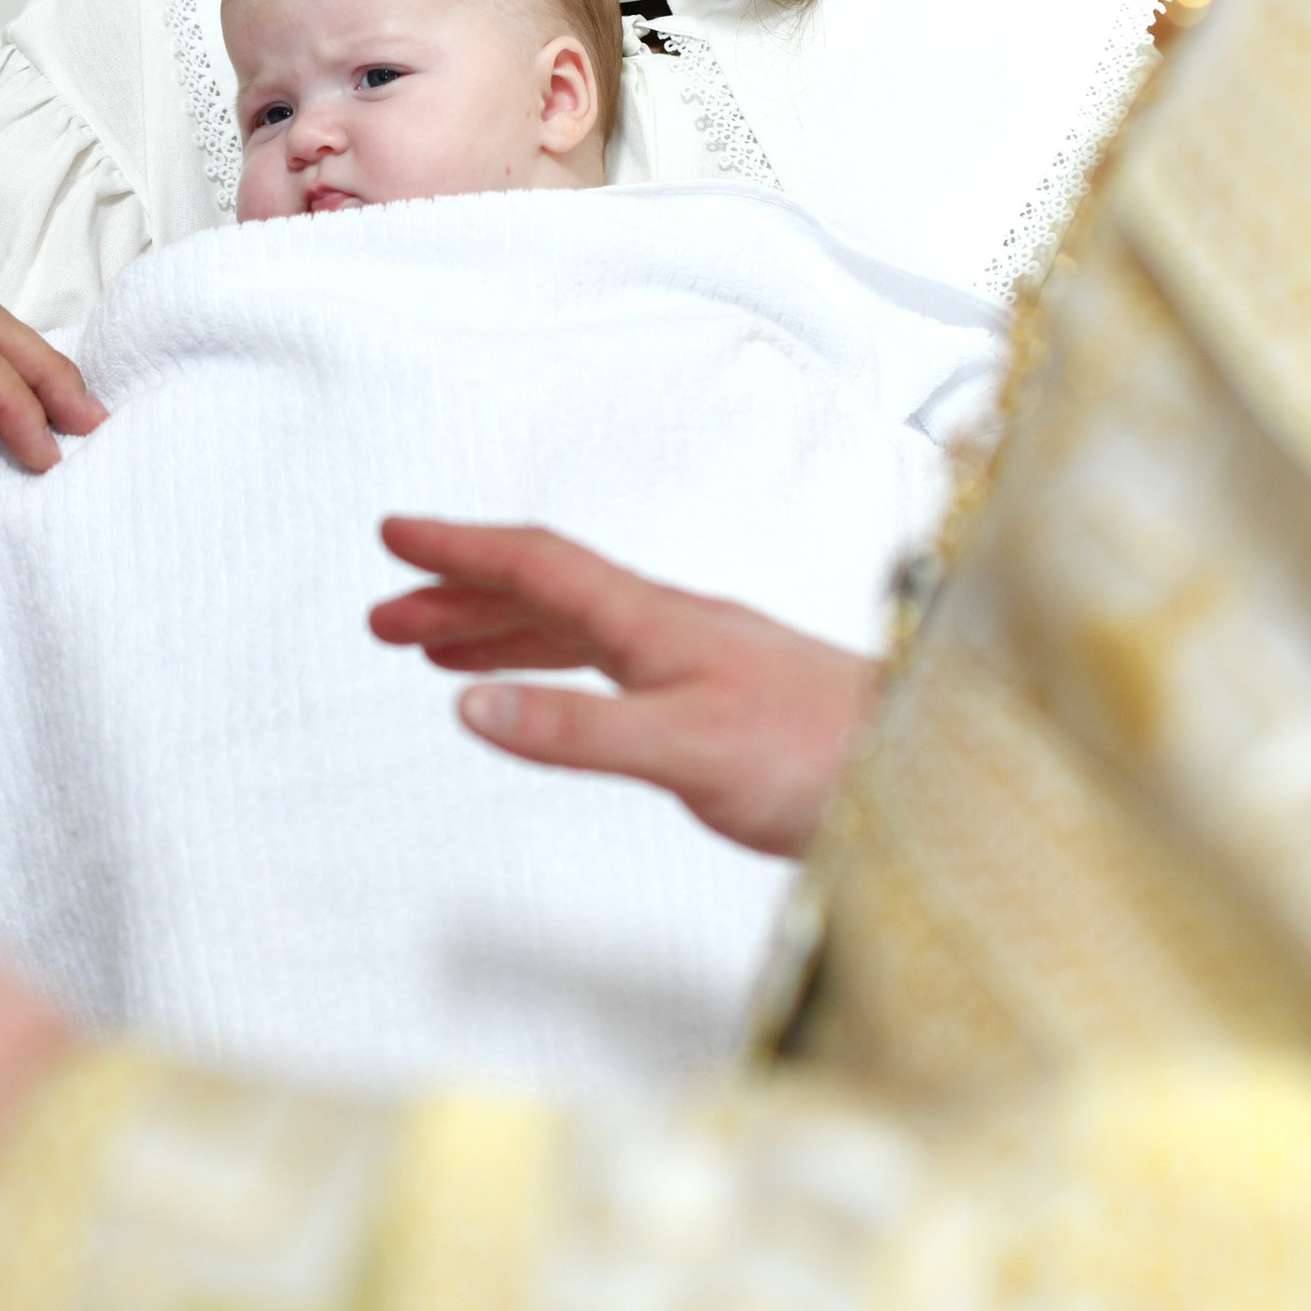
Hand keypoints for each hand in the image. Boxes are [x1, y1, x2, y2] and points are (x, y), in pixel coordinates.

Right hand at [369, 517, 879, 859]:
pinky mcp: (716, 701)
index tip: (393, 534)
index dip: (461, 548)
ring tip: (433, 650)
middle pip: (545, 592)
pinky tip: (545, 696)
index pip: (539, 564)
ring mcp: (696, 661)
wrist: (925, 776)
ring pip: (574, 629)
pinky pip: (608, 665)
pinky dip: (552, 669)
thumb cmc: (825, 759)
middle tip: (384, 615)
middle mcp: (673, 628)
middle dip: (459, 596)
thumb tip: (472, 708)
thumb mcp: (685, 750)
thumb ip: (577, 731)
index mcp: (658, 622)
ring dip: (498, 632)